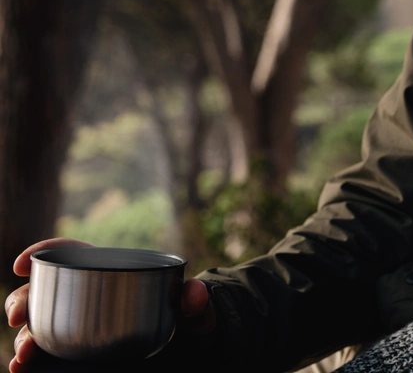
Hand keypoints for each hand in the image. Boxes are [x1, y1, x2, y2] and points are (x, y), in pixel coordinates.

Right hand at [7, 239, 215, 372]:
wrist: (185, 347)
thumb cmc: (183, 317)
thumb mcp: (192, 308)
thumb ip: (195, 300)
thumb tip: (195, 293)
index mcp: (110, 270)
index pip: (70, 251)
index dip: (44, 250)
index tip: (23, 263)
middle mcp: (85, 295)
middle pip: (42, 290)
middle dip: (22, 301)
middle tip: (19, 317)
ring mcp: (76, 324)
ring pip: (36, 324)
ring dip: (23, 337)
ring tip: (23, 354)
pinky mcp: (73, 351)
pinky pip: (44, 353)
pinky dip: (27, 360)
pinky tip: (19, 368)